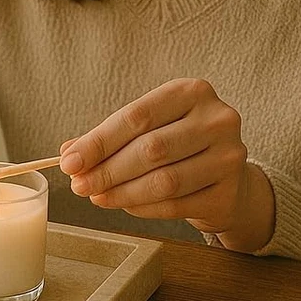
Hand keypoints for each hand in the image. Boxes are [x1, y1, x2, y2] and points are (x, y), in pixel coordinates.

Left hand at [59, 78, 274, 252]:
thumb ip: (111, 137)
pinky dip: (143, 208)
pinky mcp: (229, 194)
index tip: (70, 161)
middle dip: (108, 170)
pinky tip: (126, 206)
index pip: (137, 116)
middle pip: (150, 149)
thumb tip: (69, 153)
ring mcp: (229, 157)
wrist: (230, 178)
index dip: (100, 141)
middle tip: (79, 185)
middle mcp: (217, 119)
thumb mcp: (150, 128)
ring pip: (163, 181)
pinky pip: (176, 205)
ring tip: (98, 197)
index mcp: (192, 91)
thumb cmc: (181, 144)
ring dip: (122, 193)